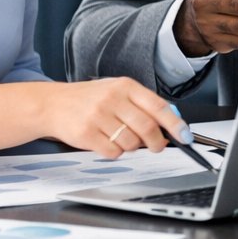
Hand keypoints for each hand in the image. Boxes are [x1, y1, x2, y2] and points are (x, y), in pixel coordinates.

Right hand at [43, 78, 189, 159]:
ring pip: (131, 143)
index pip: (159, 106)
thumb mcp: (117, 91)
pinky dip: (115, 152)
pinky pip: (113, 152)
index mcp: (125, 86)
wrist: (52, 104)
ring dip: (132, 147)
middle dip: (157, 142)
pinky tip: (106, 141)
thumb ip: (142, 104)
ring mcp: (98, 116)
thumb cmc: (89, 99)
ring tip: (121, 138)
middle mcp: (112, 99)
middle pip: (148, 127)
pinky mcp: (86, 134)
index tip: (185, 136)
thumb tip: (172, 121)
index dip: (175, 124)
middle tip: (157, 146)